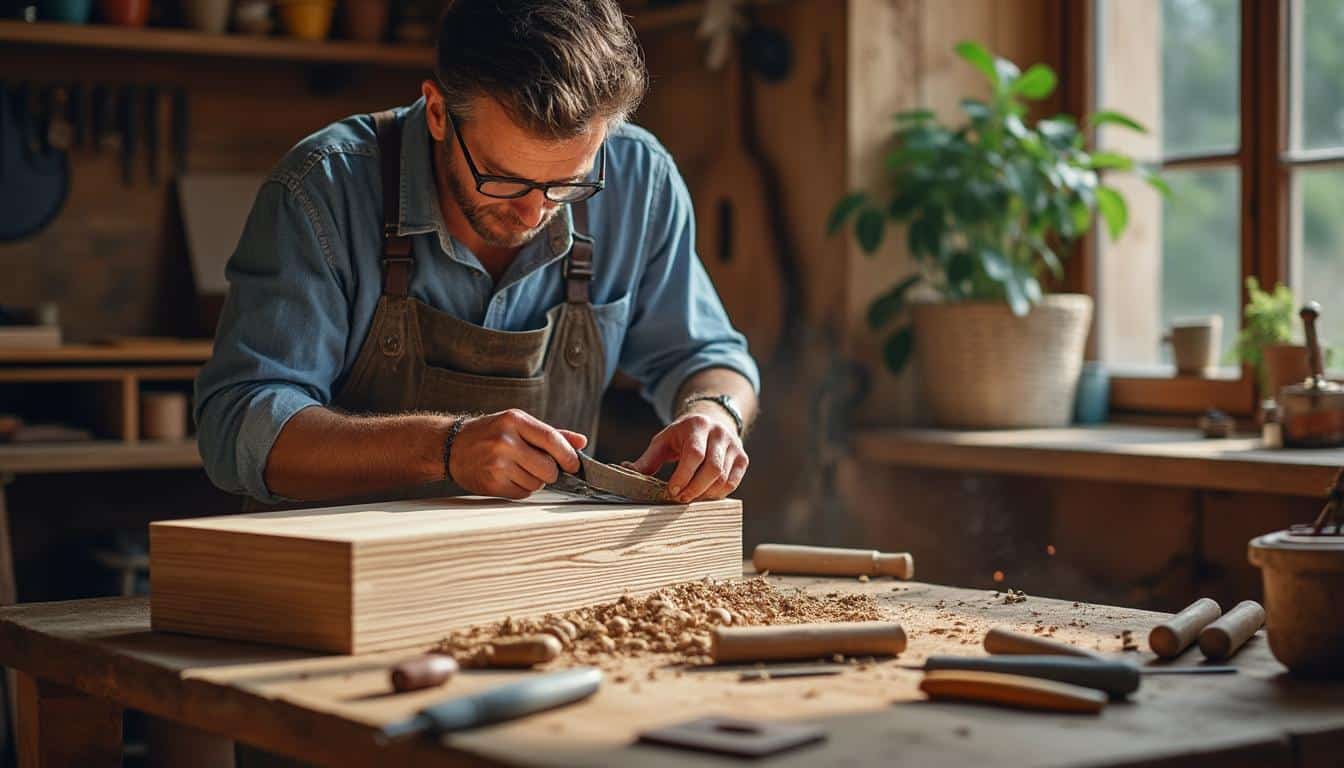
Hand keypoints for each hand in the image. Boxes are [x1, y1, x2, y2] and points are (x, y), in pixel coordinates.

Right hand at [448, 409, 585, 498]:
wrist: (451, 446)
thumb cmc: (489, 433)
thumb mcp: (518, 424)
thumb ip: (550, 434)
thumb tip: (581, 442)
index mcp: (514, 421)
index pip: (552, 440)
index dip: (568, 456)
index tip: (574, 465)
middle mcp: (505, 441)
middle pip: (548, 468)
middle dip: (551, 472)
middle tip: (540, 467)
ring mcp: (497, 464)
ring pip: (537, 484)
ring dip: (535, 481)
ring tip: (518, 469)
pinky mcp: (491, 483)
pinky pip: (522, 494)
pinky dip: (522, 489)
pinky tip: (508, 477)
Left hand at [629, 413, 747, 502]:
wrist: (711, 420)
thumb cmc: (682, 435)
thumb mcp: (663, 441)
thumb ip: (647, 459)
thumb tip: (627, 471)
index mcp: (697, 426)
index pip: (695, 454)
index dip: (684, 476)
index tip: (672, 491)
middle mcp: (719, 434)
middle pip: (712, 468)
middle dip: (694, 489)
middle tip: (679, 499)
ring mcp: (734, 446)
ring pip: (723, 478)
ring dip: (704, 494)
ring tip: (689, 498)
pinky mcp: (742, 458)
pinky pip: (732, 483)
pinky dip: (717, 494)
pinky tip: (703, 495)